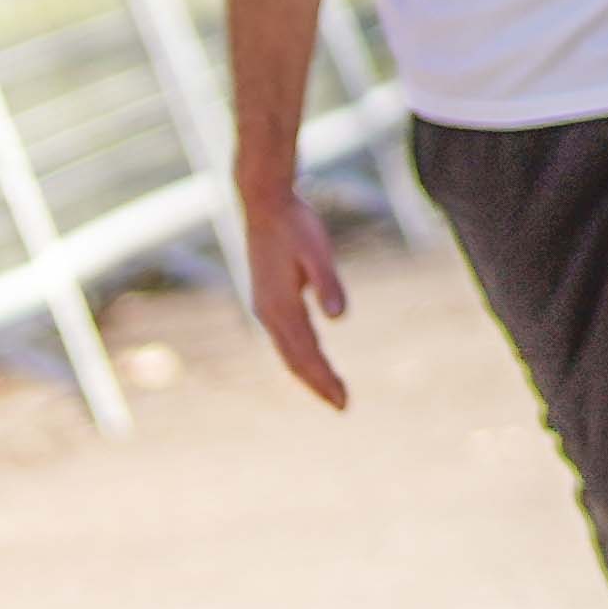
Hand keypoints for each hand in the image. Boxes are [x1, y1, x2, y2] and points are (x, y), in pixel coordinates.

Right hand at [243, 178, 355, 408]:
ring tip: (329, 389)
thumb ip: (328, 283)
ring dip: (308, 372)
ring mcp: (265, 307)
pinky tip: (310, 358)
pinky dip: (298, 355)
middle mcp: (269, 313)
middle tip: (342, 405)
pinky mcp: (267, 299)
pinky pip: (284, 338)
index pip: (306, 354)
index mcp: (281, 307)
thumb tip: (339, 318)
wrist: (264, 203)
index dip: (325, 380)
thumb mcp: (318, 250)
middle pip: (294, 360)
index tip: (343, 402)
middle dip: (318, 384)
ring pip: (287, 351)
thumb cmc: (295, 224)